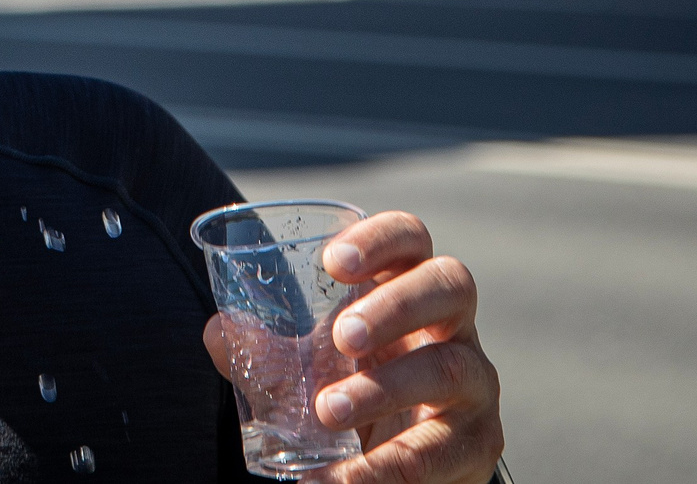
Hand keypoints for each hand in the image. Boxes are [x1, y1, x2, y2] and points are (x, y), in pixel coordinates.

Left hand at [202, 211, 503, 483]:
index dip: (379, 238)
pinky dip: (387, 467)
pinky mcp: (476, 443)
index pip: (411, 237)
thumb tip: (220, 332)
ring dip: (384, 388)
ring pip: (451, 367)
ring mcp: (473, 381)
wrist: (398, 464)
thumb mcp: (308, 363)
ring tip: (327, 411)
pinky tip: (344, 477)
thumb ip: (264, 349)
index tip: (331, 261)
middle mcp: (451, 325)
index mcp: (407, 286)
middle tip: (342, 337)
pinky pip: (441, 450)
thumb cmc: (352, 386)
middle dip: (394, 306)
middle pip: (449, 285)